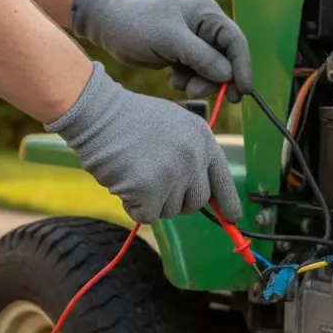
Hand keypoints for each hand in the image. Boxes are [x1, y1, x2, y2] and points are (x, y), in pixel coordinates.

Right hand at [46, 63, 242, 224]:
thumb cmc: (130, 119)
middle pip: (196, 202)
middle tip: (155, 184)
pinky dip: (134, 207)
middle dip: (177, 200)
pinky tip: (125, 183)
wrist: (99, 113)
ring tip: (136, 172)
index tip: (233, 218)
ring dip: (152, 201)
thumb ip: (191, 155)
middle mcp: (194, 158)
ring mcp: (173, 175)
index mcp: (202, 139)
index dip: (227, 202)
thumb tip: (202, 194)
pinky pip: (147, 215)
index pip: (222, 180)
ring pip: (170, 211)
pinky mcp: (149, 191)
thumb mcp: (174, 126)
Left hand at [71, 0, 251, 103]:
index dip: (242, 67)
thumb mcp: (169, 40)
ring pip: (212, 72)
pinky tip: (171, 79)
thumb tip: (227, 74)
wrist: (110, 26)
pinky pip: (197, 75)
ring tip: (176, 83)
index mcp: (208, 15)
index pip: (236, 42)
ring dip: (199, 83)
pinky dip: (187, 82)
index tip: (242, 91)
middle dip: (215, 80)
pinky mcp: (185, 56)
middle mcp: (207, 27)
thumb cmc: (137, 26)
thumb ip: (200, 56)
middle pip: (227, 60)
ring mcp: (196, 43)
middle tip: (196, 91)